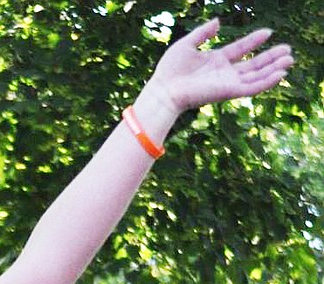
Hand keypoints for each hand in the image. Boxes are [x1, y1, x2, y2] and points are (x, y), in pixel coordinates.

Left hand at [147, 18, 292, 119]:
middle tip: (288, 50)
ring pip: (256, 76)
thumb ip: (203, 32)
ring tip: (290, 60)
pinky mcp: (228, 92)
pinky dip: (266, 82)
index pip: (241, 49)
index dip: (254, 41)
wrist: (163, 90)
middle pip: (253, 65)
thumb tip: (219, 21)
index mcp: (216, 61)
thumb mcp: (187, 44)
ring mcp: (227, 83)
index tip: (268, 32)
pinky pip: (251, 88)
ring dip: (273, 69)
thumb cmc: (170, 70)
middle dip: (271, 58)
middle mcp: (224, 73)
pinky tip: (280, 74)